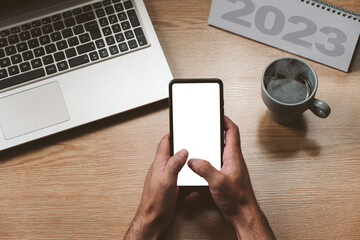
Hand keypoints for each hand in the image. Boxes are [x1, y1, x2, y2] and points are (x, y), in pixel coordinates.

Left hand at [124, 134, 187, 239]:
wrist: (152, 220)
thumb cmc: (155, 202)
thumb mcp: (167, 179)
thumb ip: (174, 163)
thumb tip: (182, 151)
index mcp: (159, 164)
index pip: (164, 143)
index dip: (172, 134)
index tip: (179, 128)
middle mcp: (161, 169)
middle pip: (172, 154)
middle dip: (182, 149)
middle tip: (190, 145)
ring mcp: (165, 179)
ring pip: (177, 167)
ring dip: (185, 166)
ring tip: (192, 165)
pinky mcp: (170, 188)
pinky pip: (180, 180)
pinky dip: (187, 180)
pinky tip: (190, 185)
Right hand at [187, 116, 275, 239]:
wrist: (243, 214)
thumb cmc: (238, 199)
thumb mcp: (217, 182)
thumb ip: (204, 169)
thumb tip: (193, 161)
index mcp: (233, 156)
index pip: (232, 131)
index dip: (225, 120)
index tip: (218, 114)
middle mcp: (232, 161)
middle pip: (225, 140)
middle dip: (214, 134)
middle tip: (206, 128)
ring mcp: (229, 169)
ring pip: (218, 155)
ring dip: (208, 153)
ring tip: (199, 152)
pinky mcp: (225, 178)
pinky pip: (214, 169)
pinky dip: (205, 171)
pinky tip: (199, 179)